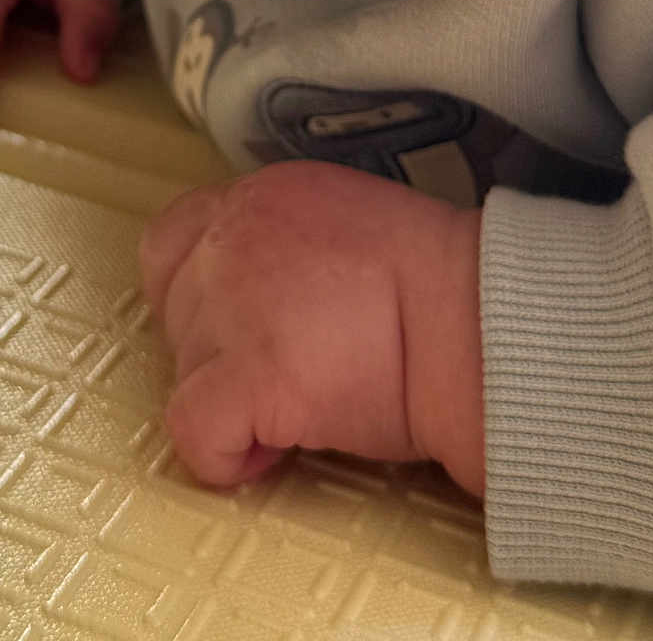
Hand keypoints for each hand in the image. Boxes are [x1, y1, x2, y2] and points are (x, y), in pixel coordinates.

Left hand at [140, 161, 484, 494]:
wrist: (479, 320)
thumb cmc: (441, 286)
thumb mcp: (346, 225)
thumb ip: (287, 245)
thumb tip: (268, 299)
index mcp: (262, 197)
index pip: (173, 242)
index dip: (195, 298)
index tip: (239, 332)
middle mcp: (234, 237)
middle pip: (175, 312)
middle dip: (216, 354)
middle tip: (281, 378)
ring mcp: (234, 302)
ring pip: (185, 372)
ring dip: (230, 403)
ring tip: (298, 413)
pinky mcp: (252, 372)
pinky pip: (195, 428)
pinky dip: (222, 455)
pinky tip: (273, 455)